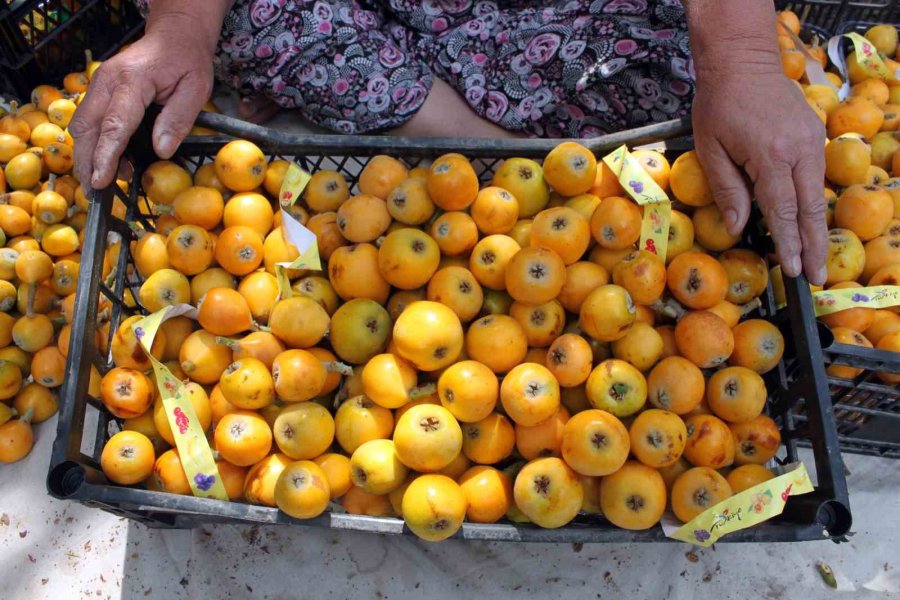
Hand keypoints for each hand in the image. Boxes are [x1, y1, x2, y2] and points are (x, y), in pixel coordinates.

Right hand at [70, 14, 215, 191]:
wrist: (174, 34)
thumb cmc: (187, 60)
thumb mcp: (196, 88)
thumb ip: (178, 119)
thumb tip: (161, 151)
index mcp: (132, 81)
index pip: (115, 124)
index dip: (107, 156)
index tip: (102, 180)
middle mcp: (107, 81)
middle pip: (87, 128)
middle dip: (87, 162)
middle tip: (96, 192)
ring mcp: (99, 84)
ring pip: (82, 125)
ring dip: (89, 155)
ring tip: (105, 181)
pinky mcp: (99, 90)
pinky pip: (90, 120)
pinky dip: (94, 143)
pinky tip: (111, 162)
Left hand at [691, 70, 827, 284]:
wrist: (743, 62)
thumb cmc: (718, 105)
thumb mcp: (711, 149)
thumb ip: (727, 190)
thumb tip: (738, 228)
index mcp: (771, 155)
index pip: (782, 209)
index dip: (789, 243)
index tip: (794, 270)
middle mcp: (800, 149)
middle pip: (811, 208)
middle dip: (814, 246)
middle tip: (815, 278)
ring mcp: (812, 140)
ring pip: (818, 194)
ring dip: (816, 228)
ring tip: (814, 258)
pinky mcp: (814, 135)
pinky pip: (814, 176)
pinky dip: (811, 203)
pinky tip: (806, 224)